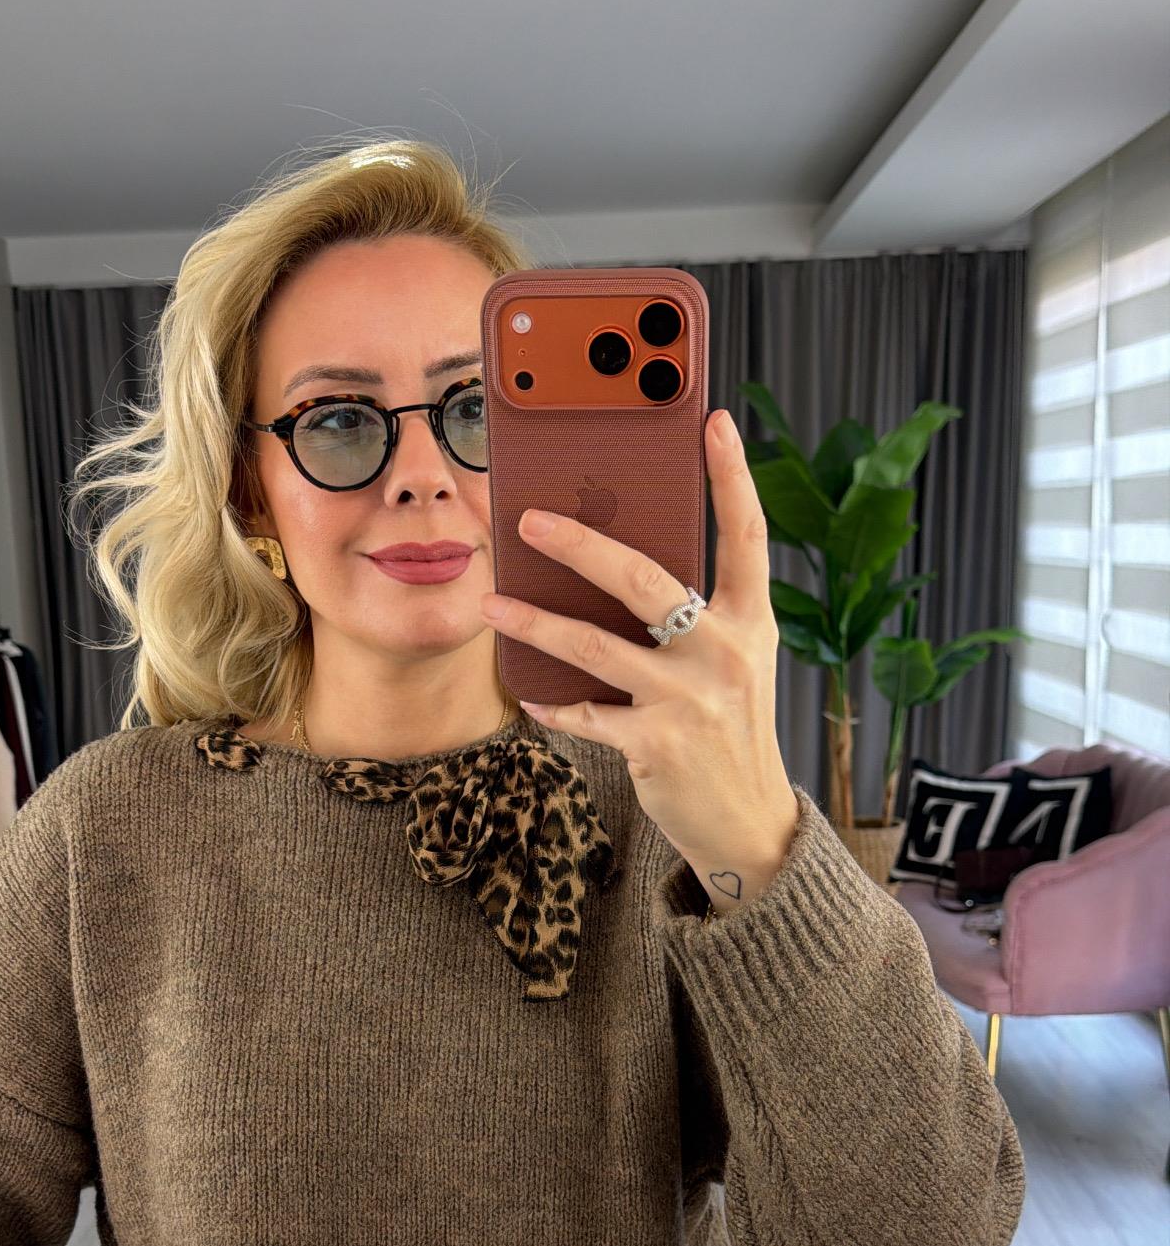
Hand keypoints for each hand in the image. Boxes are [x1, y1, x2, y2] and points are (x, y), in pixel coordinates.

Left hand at [480, 409, 798, 887]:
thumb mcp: (732, 662)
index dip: (732, 477)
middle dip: (581, 544)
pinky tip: (531, 693)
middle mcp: (725, 655)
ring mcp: (689, 701)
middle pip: (644, 580)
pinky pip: (585, 713)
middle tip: (530, 518)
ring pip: (594, 646)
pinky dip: (554, 703)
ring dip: (535, 622)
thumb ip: (693, 616)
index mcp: (751, 623)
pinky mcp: (656, 745)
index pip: (746, 536)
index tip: (712, 422)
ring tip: (494, 600)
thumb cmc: (729, 727)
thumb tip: (617, 561)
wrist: (748, 823)